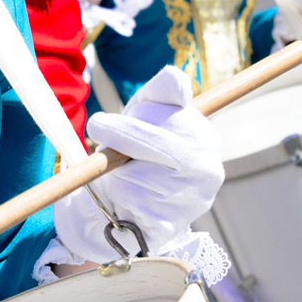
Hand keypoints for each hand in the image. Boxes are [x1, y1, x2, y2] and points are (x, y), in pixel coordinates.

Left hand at [54, 67, 223, 262]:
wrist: (127, 203)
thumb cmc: (139, 150)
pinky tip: (124, 196)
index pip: (170, 121)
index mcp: (206, 139)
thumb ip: (159, 92)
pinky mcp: (170, 225)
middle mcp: (207, 171)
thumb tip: (173, 75)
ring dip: (117, 171)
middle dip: (118, 137)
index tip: (99, 122)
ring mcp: (191, 201)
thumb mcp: (145, 115)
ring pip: (139, 175)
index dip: (132, 122)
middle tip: (94, 130)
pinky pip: (132, 203)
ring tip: (121, 171)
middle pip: (156, 146)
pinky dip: (118, 196)